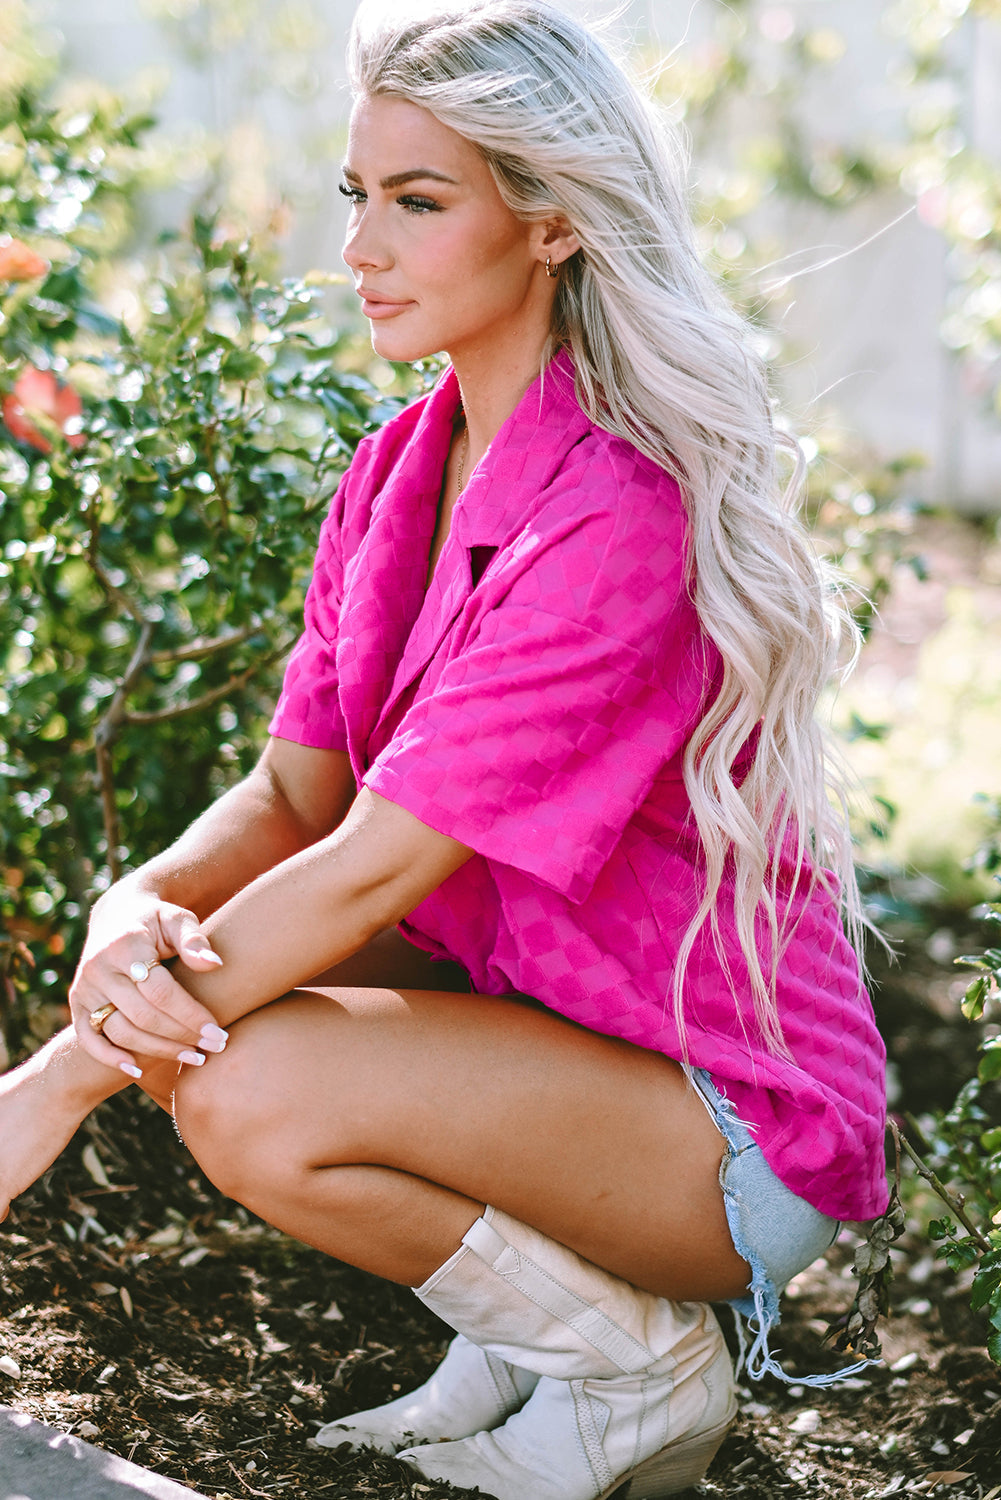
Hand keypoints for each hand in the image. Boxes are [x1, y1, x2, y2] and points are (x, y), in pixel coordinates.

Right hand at [69, 890, 229, 1076]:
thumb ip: (194, 940)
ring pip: (121, 1032)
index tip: (219, 1031)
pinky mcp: (77, 1005)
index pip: (160, 991)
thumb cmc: (156, 920)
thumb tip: (214, 964)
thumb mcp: (176, 919)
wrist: (116, 916)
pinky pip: (89, 1039)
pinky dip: (110, 1057)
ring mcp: (84, 989)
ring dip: (158, 1051)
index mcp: (125, 945)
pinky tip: (138, 1070)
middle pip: (143, 1016)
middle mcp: (98, 968)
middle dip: (182, 1036)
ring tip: (194, 1057)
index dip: (191, 1015)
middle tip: (215, 1047)